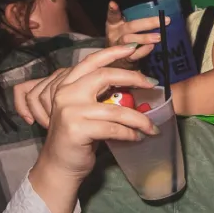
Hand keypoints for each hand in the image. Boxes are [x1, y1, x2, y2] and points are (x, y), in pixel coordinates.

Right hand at [28, 46, 159, 212]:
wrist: (61, 164)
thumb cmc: (79, 137)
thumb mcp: (87, 111)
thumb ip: (100, 97)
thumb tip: (132, 87)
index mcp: (67, 85)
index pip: (91, 62)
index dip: (112, 52)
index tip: (133, 48)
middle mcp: (66, 93)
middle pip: (105, 76)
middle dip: (133, 78)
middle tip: (152, 84)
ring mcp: (70, 110)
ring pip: (117, 110)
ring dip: (140, 120)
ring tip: (151, 128)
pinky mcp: (78, 129)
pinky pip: (115, 129)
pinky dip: (131, 134)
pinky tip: (137, 138)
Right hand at [105, 1, 169, 52]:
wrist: (120, 63)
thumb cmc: (125, 41)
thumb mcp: (125, 29)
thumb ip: (136, 21)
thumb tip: (160, 17)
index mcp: (114, 25)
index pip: (113, 16)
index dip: (112, 10)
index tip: (113, 4)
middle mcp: (116, 35)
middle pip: (129, 27)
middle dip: (147, 23)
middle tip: (162, 21)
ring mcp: (119, 47)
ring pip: (129, 40)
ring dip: (145, 38)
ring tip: (159, 37)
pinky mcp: (126, 58)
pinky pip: (134, 54)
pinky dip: (144, 51)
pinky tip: (152, 47)